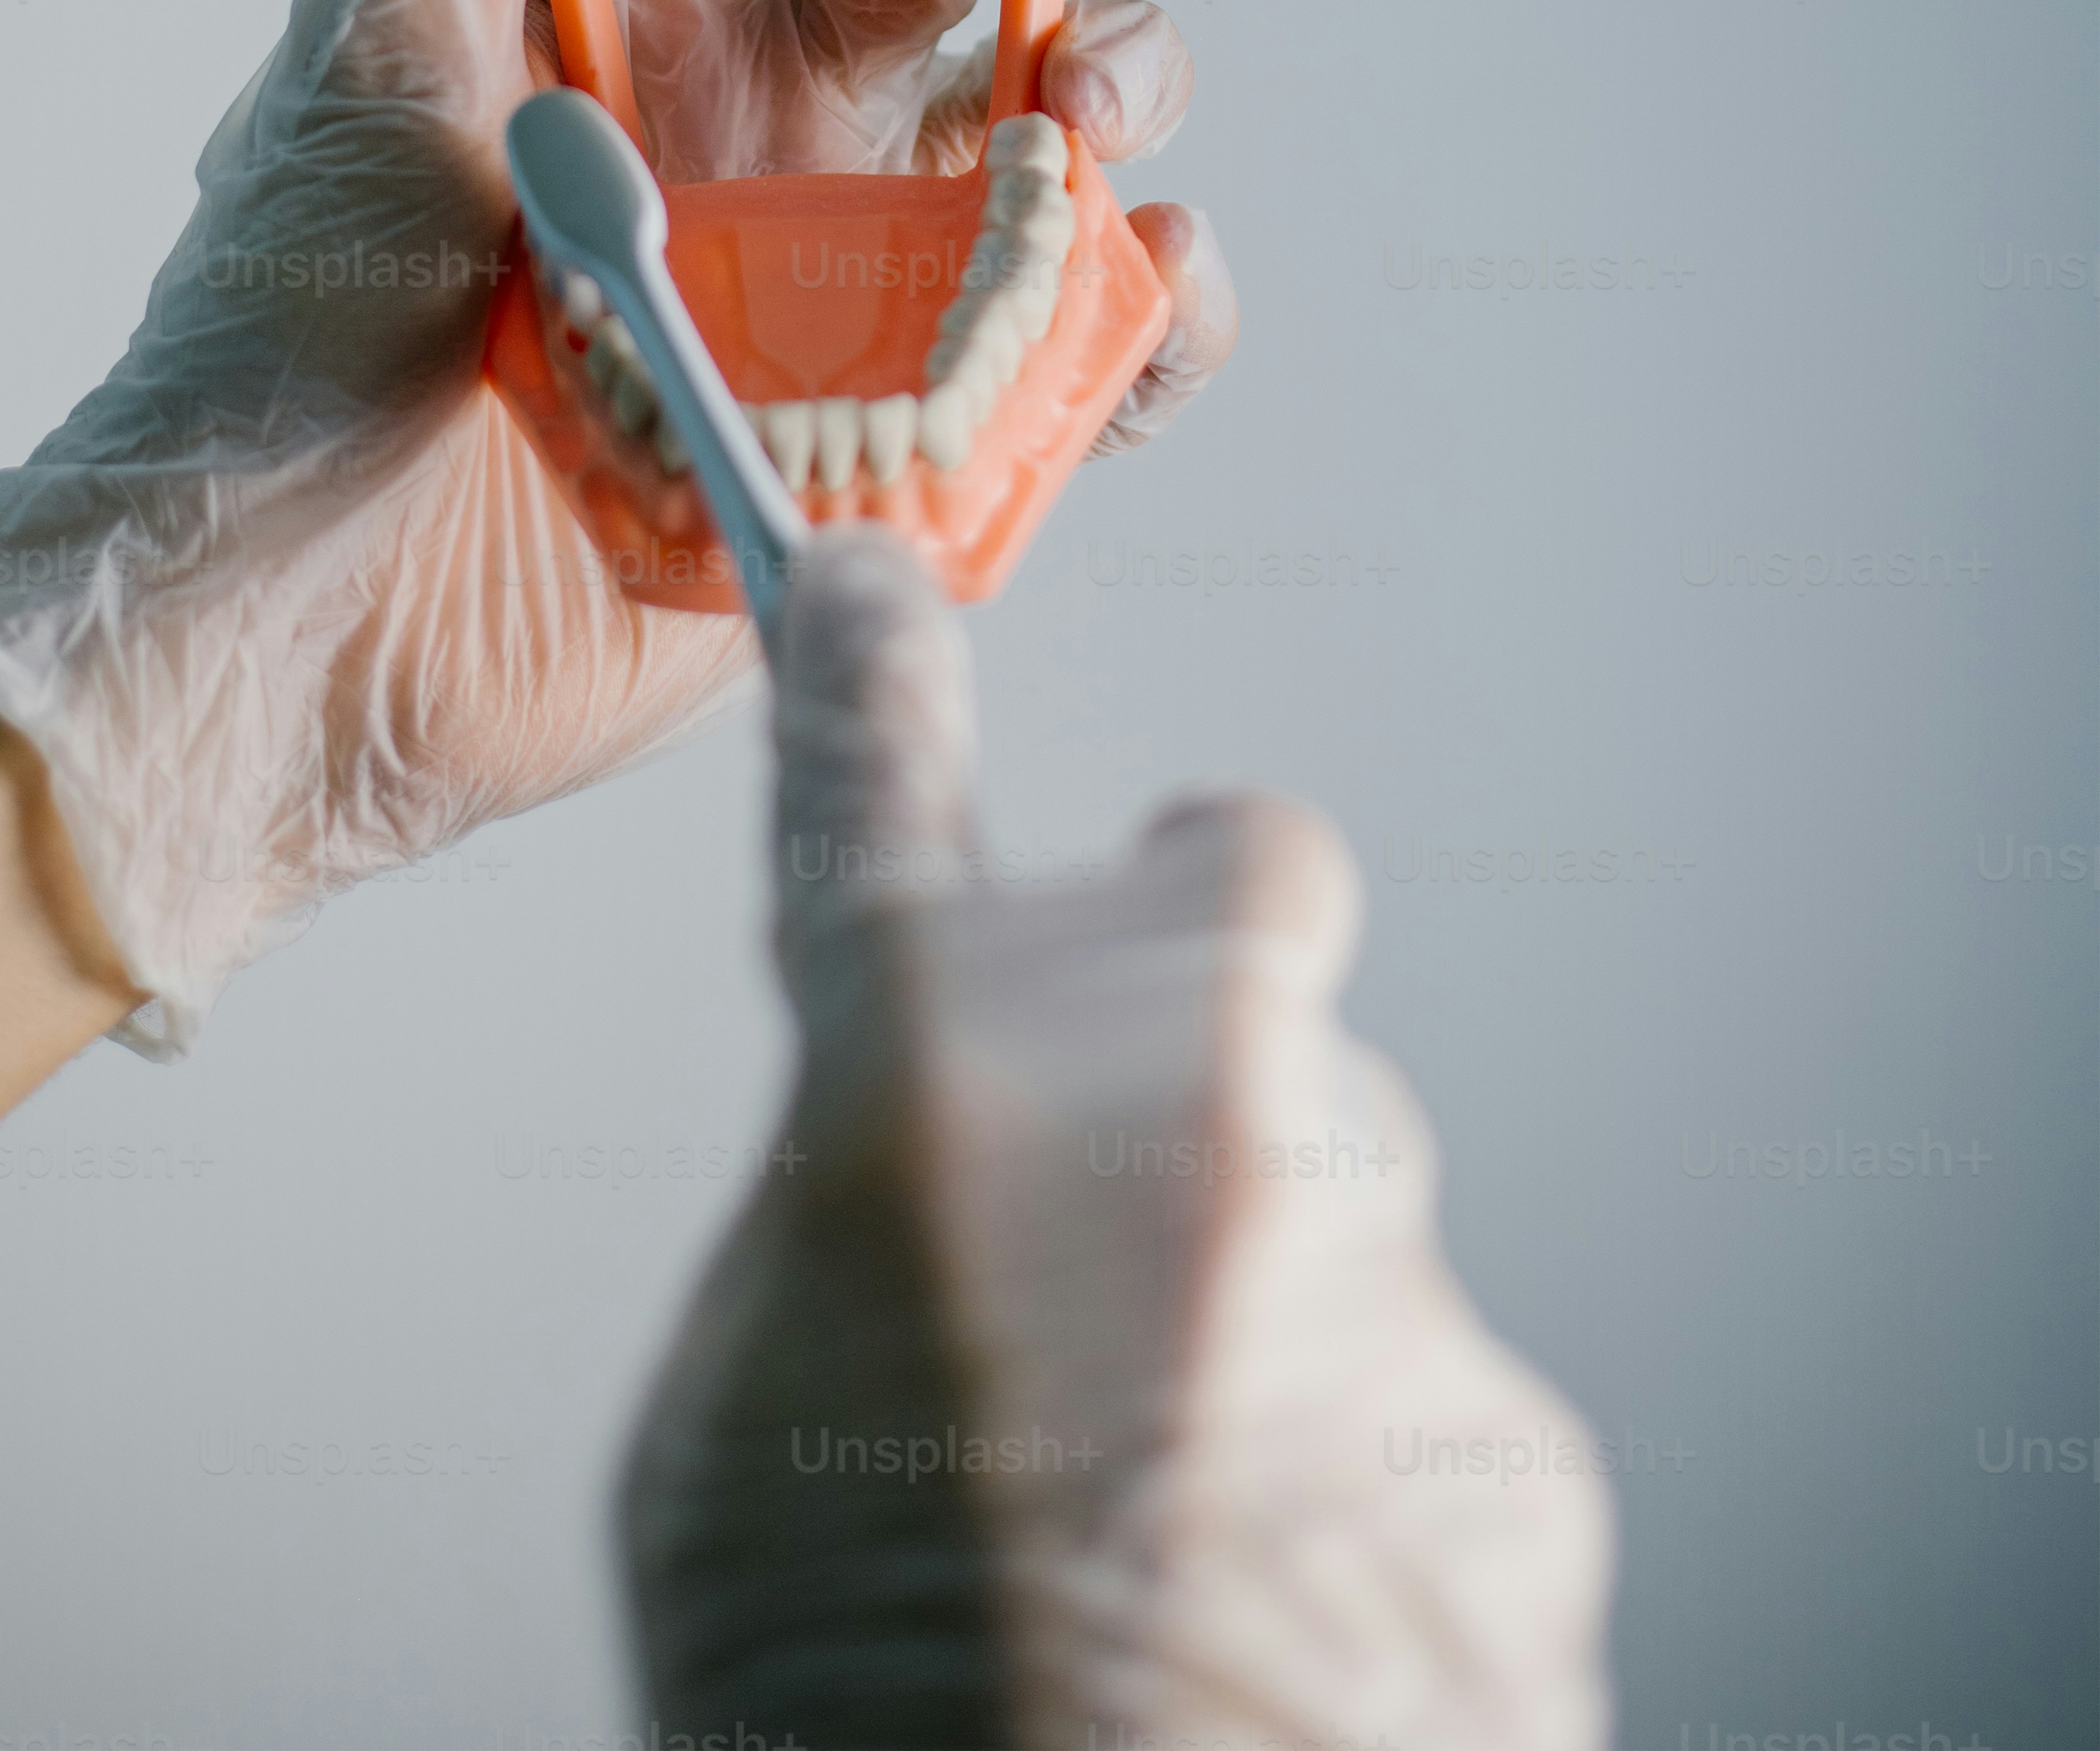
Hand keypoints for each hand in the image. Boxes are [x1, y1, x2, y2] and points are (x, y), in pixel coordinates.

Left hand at [0, 0, 1233, 1046]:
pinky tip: (1143, 267)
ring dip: (1123, 51)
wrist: (277, 641)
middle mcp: (752, 83)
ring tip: (1085, 91)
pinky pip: (1083, 332)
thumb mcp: (371, 17)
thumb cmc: (284, 318)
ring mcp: (840, 250)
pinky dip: (1152, 296)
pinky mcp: (898, 421)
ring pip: (1057, 94)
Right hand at [621, 532, 1614, 1749]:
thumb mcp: (717, 1428)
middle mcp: (1175, 1110)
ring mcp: (1376, 1271)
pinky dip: (1354, 1479)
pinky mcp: (1515, 1444)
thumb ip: (841, 1217)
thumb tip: (928, 1161)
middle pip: (1227, 918)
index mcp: (919, 1084)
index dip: (868, 669)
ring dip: (1259, 1296)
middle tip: (1109, 1180)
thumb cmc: (851, 1714)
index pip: (876, 774)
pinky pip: (1422, 1392)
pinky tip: (1257, 1614)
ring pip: (1336, 1189)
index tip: (867, 593)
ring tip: (1151, 1513)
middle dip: (1179, 1004)